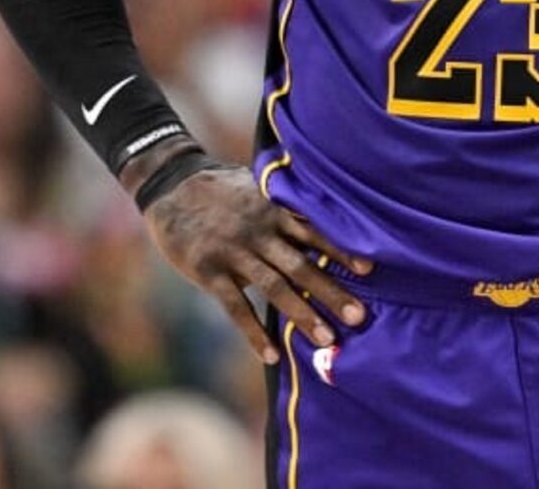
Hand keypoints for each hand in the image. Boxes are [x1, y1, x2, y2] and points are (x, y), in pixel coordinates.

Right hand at [144, 163, 371, 364]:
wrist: (170, 184)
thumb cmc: (219, 187)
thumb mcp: (254, 186)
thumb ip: (282, 204)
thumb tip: (319, 211)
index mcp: (272, 210)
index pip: (314, 231)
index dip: (341, 250)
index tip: (368, 269)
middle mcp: (258, 231)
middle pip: (301, 266)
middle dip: (331, 292)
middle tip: (358, 316)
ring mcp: (233, 252)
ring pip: (274, 288)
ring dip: (302, 315)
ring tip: (326, 338)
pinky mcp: (208, 271)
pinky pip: (235, 307)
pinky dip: (254, 333)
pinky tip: (271, 354)